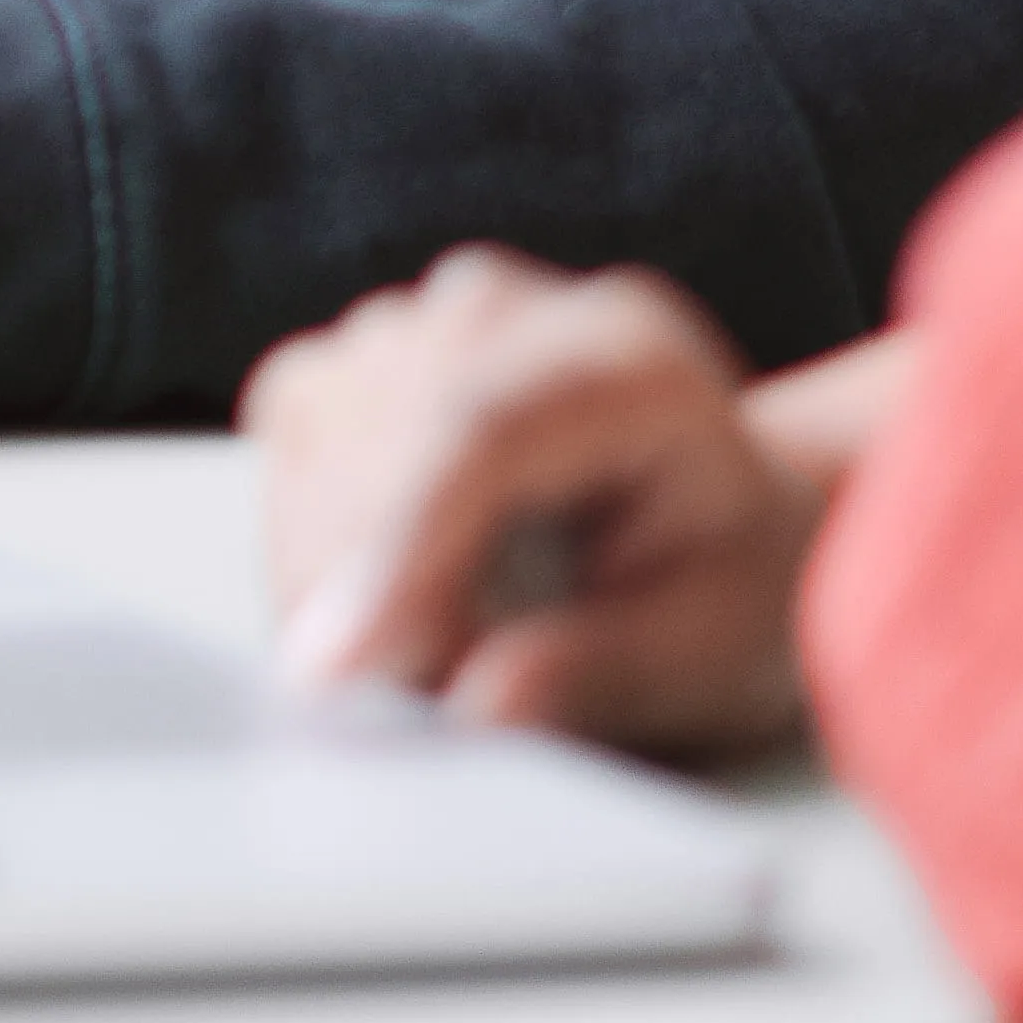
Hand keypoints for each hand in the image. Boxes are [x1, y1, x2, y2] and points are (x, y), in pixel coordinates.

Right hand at [245, 253, 897, 767]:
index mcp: (630, 361)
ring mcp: (432, 317)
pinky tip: (379, 595)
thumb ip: (597, 675)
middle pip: (378, 427)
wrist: (722, 532)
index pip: (481, 429)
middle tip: (404, 711)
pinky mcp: (370, 350)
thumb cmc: (728, 586)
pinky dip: (309, 532)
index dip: (396, 549)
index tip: (339, 667)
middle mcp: (520, 311)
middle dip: (355, 590)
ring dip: (325, 565)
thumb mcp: (708, 654)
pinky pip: (294, 427)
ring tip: (419, 653)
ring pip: (316, 423)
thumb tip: (474, 709)